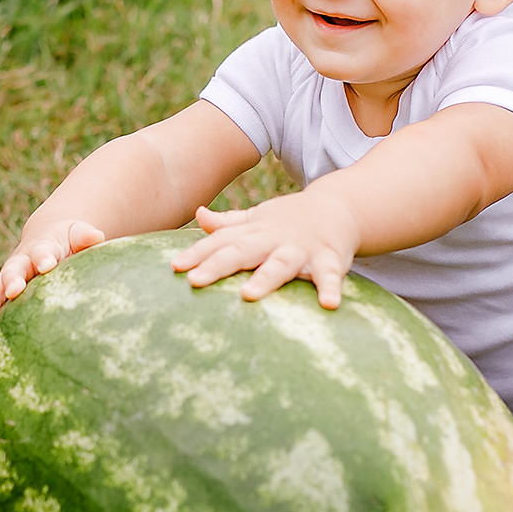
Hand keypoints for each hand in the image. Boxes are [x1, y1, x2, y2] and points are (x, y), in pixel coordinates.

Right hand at [0, 220, 105, 320]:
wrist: (45, 239)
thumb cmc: (67, 240)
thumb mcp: (76, 233)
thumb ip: (84, 236)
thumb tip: (96, 236)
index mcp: (42, 247)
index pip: (42, 251)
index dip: (43, 257)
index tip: (47, 265)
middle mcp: (21, 261)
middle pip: (13, 269)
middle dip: (12, 280)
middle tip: (14, 291)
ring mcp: (9, 276)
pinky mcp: (2, 291)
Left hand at [168, 196, 358, 307]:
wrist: (337, 206)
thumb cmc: (289, 220)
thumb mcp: (257, 219)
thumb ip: (228, 224)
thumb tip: (198, 214)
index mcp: (253, 233)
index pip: (220, 243)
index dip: (197, 253)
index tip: (175, 267)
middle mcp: (273, 240)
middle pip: (242, 252)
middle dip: (218, 265)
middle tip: (194, 281)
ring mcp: (301, 249)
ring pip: (280, 264)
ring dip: (265, 278)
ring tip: (248, 295)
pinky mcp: (329, 259)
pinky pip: (329, 275)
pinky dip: (330, 289)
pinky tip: (329, 304)